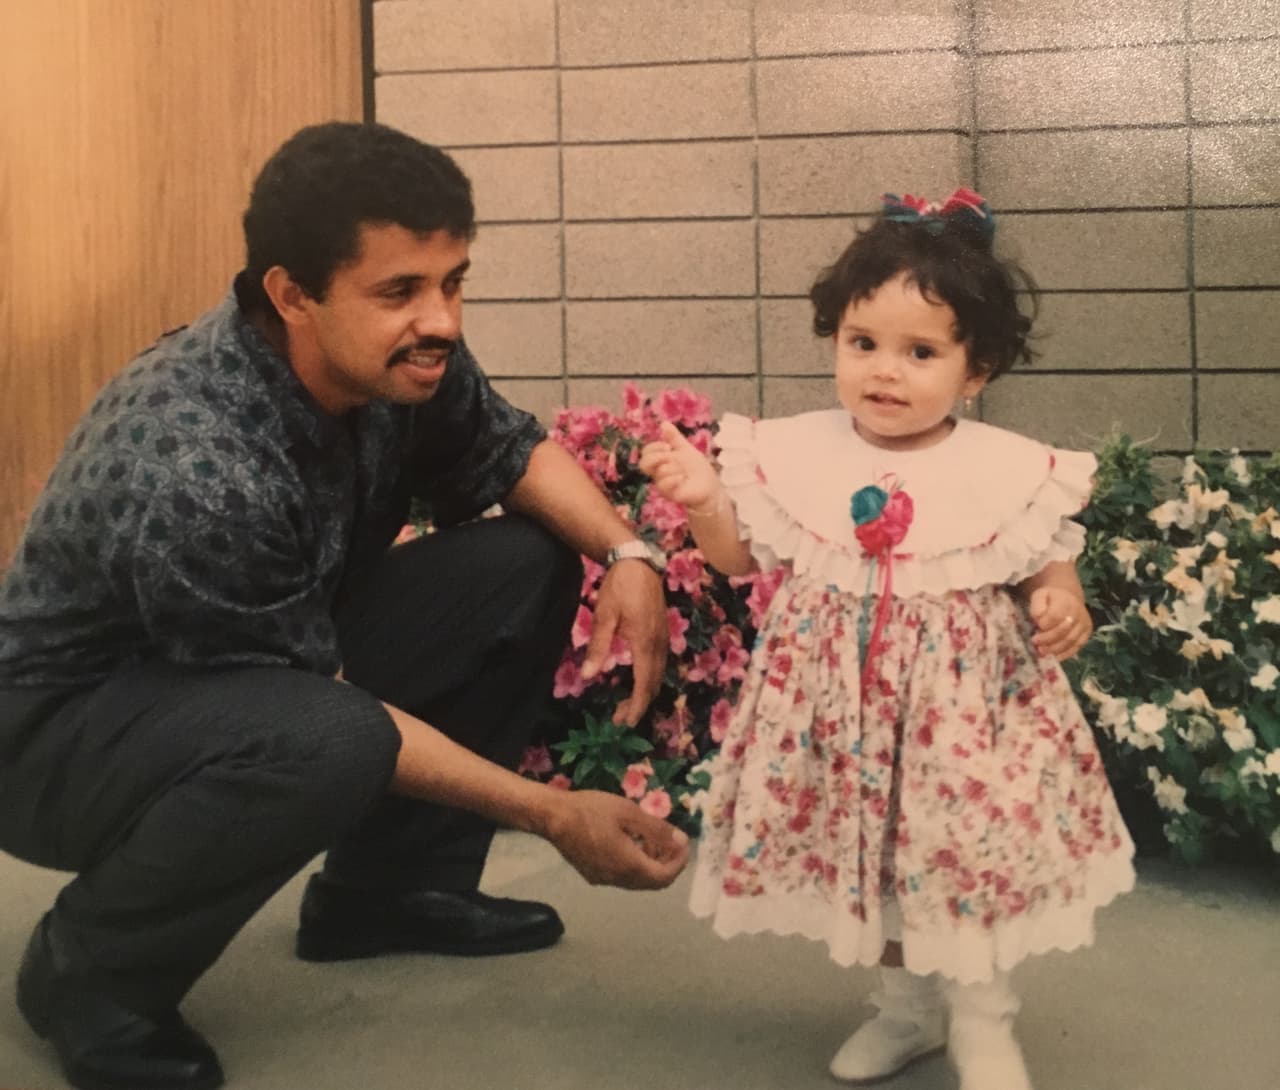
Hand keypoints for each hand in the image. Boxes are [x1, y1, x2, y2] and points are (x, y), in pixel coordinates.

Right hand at [545, 789, 689, 889]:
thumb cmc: (591, 810)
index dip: (679, 862)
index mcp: (628, 865)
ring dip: (650, 864)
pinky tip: (631, 843)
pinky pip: (622, 877)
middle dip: (667, 863)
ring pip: (636, 881)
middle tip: (671, 841)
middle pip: (652, 882)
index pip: (664, 876)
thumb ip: (657, 829)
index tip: (683, 843)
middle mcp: (617, 879)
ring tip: (653, 839)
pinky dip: (634, 865)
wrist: (553, 817)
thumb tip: (680, 840)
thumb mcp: (629, 812)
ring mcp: (603, 879)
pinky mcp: (592, 874)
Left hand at [582, 559, 667, 724]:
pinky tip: (638, 682)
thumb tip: (588, 676)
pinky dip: (650, 679)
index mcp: (645, 642)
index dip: (636, 705)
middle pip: (654, 683)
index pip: (644, 683)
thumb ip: (598, 647)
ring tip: (626, 706)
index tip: (626, 721)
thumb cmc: (618, 587)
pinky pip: (660, 663)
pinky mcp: (663, 632)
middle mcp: (659, 644)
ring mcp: (664, 638)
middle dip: (639, 705)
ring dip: (645, 693)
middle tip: (620, 719)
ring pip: (659, 675)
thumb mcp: (604, 616)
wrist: (638, 561)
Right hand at [639, 421, 723, 512]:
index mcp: (660, 461)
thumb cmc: (696, 467)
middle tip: (670, 454)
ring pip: (659, 472)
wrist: (710, 484)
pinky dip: (674, 479)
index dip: (653, 447)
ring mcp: (663, 484)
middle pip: (643, 464)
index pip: (645, 453)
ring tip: (684, 470)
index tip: (667, 445)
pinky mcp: (669, 494)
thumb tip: (663, 423)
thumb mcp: (685, 448)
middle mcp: (658, 473)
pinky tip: (683, 478)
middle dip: (657, 456)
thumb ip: (674, 438)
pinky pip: (664, 485)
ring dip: (673, 467)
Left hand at [1028, 585, 1092, 659]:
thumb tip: (1038, 618)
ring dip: (1055, 649)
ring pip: (1071, 641)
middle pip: (1064, 631)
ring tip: (1042, 652)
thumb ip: (1037, 606)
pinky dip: (1065, 654)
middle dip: (1048, 639)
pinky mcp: (1086, 634)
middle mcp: (1078, 613)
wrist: (1068, 598)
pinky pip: (1077, 646)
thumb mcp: (1040, 596)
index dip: (1045, 625)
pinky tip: (1054, 657)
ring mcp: (1084, 624)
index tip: (1035, 629)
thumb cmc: (1050, 599)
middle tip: (1035, 643)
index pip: (1056, 616)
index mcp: (1065, 601)